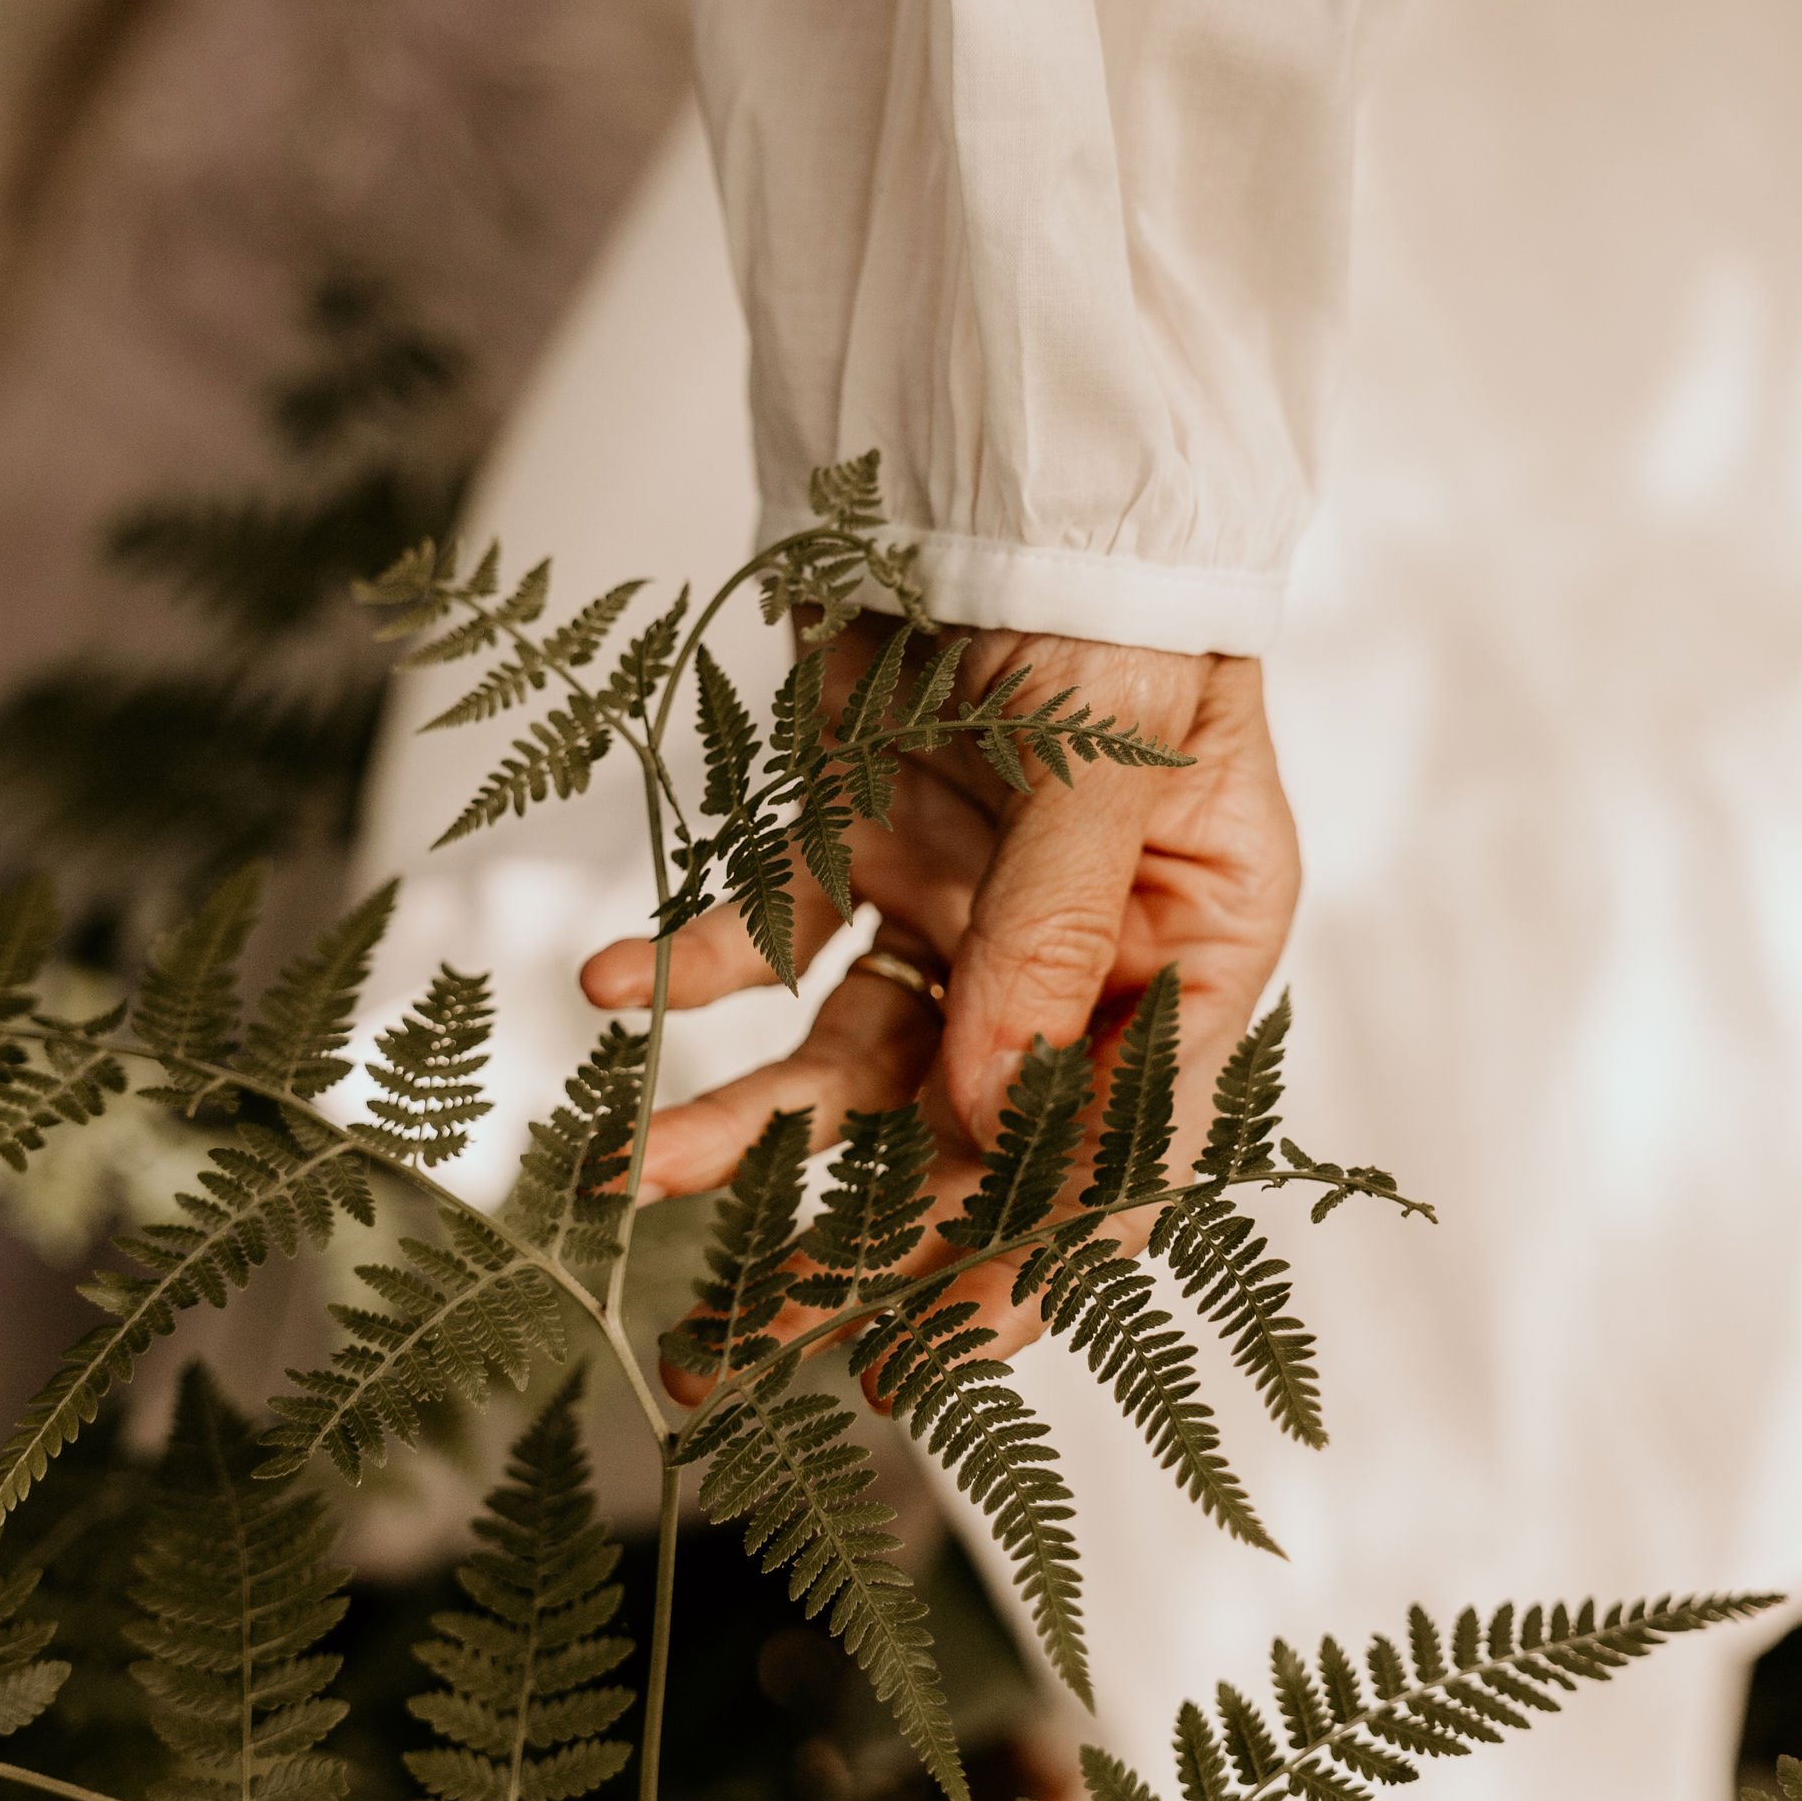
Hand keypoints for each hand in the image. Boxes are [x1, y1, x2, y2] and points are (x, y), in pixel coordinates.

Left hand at [580, 622, 1298, 1373]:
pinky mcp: (853, 850)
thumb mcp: (1102, 758)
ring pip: (851, 1064)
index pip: (1121, 1144)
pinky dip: (689, 964)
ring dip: (747, 1122)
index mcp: (1188, 949)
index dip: (1032, 1257)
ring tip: (637, 1173)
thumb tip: (984, 1111)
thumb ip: (1046, 931)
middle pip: (969, 1137)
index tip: (938, 1352)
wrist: (1003, 448)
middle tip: (755, 1341)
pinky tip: (613, 984)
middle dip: (860, 1239)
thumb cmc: (1109, 588)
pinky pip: (766, 938)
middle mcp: (1077, 956)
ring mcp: (959, 910)